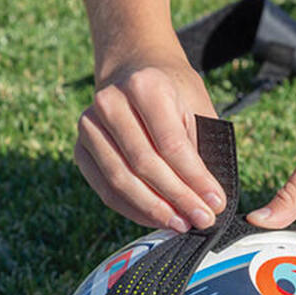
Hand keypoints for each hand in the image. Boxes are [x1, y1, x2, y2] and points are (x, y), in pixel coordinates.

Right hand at [74, 56, 226, 231]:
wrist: (134, 70)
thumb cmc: (172, 93)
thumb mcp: (196, 106)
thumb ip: (201, 148)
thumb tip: (209, 199)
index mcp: (145, 86)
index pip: (171, 144)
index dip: (194, 179)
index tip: (215, 204)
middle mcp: (110, 102)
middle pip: (144, 164)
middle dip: (177, 198)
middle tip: (201, 220)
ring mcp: (89, 126)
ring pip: (121, 181)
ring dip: (153, 209)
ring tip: (180, 224)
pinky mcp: (80, 148)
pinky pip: (105, 189)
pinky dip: (133, 209)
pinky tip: (156, 218)